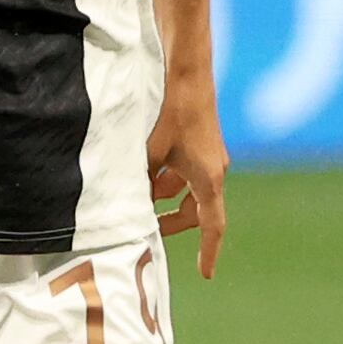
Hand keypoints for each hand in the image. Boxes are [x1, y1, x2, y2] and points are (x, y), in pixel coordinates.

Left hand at [148, 83, 228, 279]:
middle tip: (147, 232)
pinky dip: (165, 175)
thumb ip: (142, 182)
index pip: (212, 225)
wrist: (186, 70)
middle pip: (195, 210)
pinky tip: (142, 167)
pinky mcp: (200, 140)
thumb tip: (128, 206)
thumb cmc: (171, 112)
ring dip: (163, 194)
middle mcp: (214, 169)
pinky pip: (183, 169)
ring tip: (134, 192)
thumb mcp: (151, 152)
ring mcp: (209, 154)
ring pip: (185, 188)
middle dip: (172, 222)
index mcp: (208, 178)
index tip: (206, 273)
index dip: (208, 251)